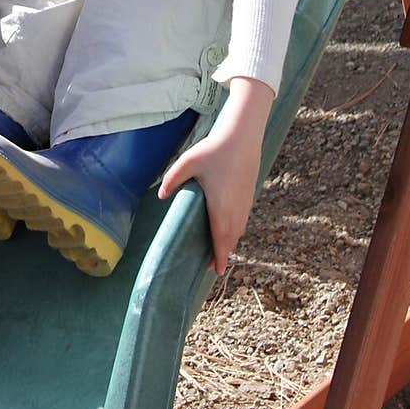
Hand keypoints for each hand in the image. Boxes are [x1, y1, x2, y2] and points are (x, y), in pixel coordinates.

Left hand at [158, 77, 273, 274]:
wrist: (243, 136)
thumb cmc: (215, 149)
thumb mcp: (188, 163)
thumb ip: (172, 179)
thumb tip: (160, 196)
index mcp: (221, 207)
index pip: (221, 240)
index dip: (219, 258)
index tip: (216, 272)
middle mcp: (236, 209)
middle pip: (230, 239)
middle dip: (222, 254)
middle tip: (210, 266)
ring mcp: (245, 202)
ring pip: (239, 230)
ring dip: (230, 242)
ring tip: (219, 249)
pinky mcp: (249, 194)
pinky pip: (243, 220)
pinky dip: (236, 229)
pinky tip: (229, 227)